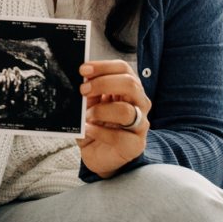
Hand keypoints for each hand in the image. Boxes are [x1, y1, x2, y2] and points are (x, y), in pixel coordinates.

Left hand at [76, 60, 150, 177]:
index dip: (103, 66)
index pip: (123, 69)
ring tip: (85, 116)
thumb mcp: (89, 105)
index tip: (83, 70)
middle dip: (103, 84)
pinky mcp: (135, 145)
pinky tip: (87, 130)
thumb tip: (82, 81)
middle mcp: (138, 104)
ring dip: (100, 111)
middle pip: (130, 84)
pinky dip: (99, 132)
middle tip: (83, 90)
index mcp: (128, 89)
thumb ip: (89, 92)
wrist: (100, 155)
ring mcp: (140, 125)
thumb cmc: (96, 125)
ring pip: (127, 111)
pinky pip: (119, 136)